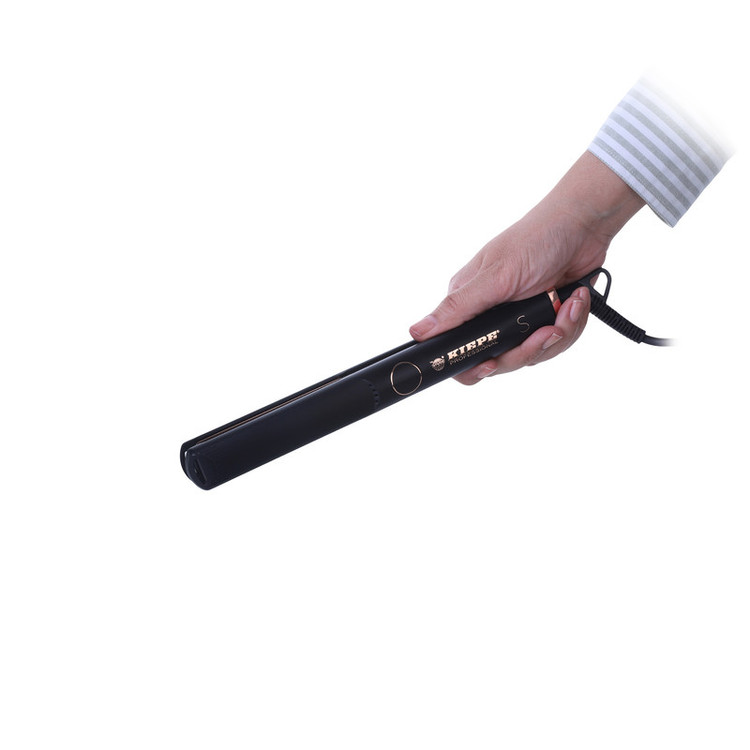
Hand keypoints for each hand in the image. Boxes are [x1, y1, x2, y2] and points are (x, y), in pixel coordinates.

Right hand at [409, 152, 644, 383]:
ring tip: (567, 305)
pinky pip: (556, 344)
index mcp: (468, 303)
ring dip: (557, 333)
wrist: (584, 225)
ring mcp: (520, 320)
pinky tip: (574, 302)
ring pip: (532, 355)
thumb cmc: (536, 239)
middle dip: (528, 348)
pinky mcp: (546, 320)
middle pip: (500, 360)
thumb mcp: (495, 276)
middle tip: (546, 329)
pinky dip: (571, 325)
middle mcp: (490, 315)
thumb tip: (417, 331)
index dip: (472, 365)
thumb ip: (458, 308)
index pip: (458, 350)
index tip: (490, 364)